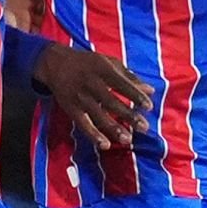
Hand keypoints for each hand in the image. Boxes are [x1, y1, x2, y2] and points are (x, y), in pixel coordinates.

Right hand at [33, 44, 154, 149]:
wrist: (56, 64)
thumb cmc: (89, 63)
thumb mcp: (109, 63)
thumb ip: (130, 77)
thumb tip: (150, 90)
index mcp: (102, 70)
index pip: (122, 84)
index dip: (135, 96)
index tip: (148, 106)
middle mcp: (91, 84)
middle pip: (111, 102)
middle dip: (128, 116)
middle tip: (144, 127)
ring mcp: (79, 97)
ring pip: (98, 116)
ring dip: (114, 128)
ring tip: (128, 139)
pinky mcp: (70, 108)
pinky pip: (83, 124)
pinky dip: (93, 135)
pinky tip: (105, 145)